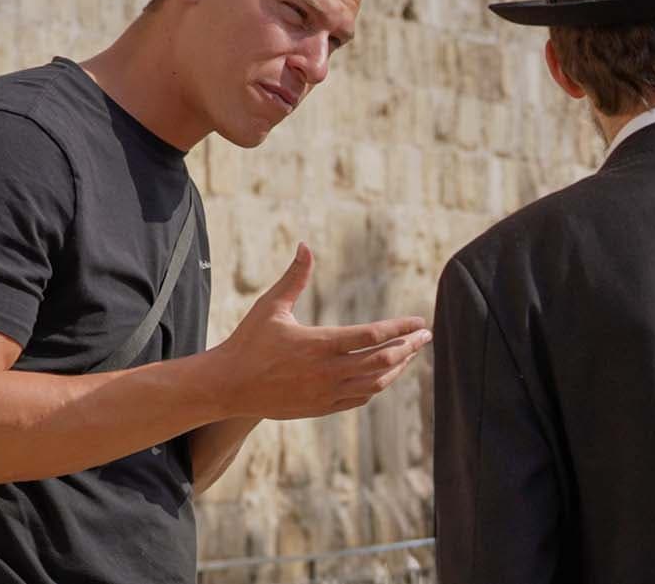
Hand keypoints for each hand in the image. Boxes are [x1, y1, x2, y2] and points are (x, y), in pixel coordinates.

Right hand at [211, 244, 430, 418]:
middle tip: (426, 336)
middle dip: (409, 348)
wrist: (229, 386)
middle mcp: (328, 372)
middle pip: (382, 361)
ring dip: (397, 368)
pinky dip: (376, 386)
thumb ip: (294, 277)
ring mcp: (325, 394)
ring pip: (374, 384)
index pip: (372, 336)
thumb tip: (305, 245)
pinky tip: (383, 376)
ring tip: (410, 355)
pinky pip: (358, 398)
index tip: (419, 322)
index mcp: (320, 344)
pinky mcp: (320, 408)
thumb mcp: (271, 305)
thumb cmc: (249, 342)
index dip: (400, 328)